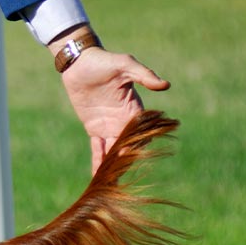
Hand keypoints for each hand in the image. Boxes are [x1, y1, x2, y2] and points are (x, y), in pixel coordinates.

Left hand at [53, 29, 169, 172]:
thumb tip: (165, 85)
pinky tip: (98, 176)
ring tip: (112, 183)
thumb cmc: (104, 61)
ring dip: (113, 165)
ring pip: (113, 150)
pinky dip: (98, 161)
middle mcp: (124, 120)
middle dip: (126, 159)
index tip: (135, 153)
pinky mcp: (94, 128)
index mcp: (134, 108)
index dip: (139, 142)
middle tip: (123, 176)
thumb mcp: (125, 65)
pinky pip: (97, 148)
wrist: (80, 63)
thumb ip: (144, 75)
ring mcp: (109, 126)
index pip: (141, 130)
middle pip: (128, 144)